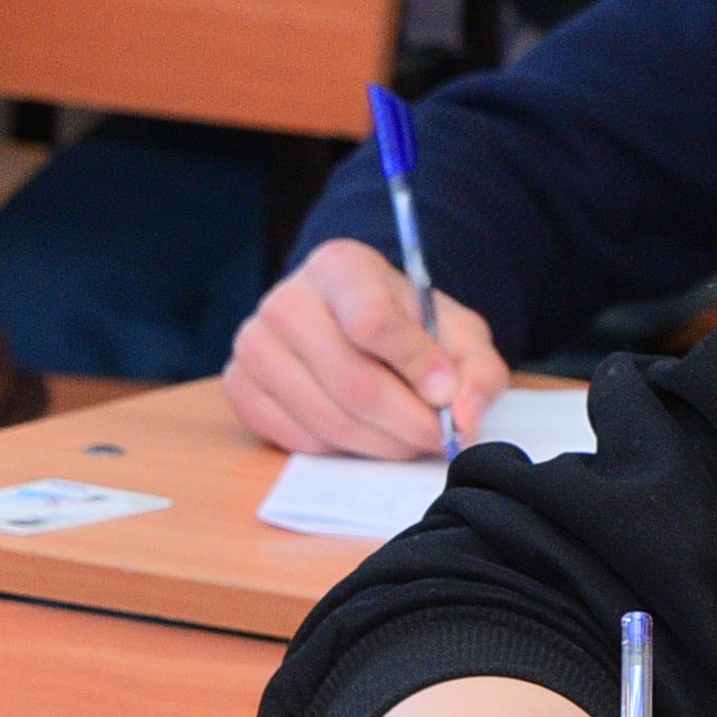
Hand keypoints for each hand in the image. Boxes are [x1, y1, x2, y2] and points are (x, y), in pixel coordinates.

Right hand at [226, 237, 513, 455]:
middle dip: (407, 422)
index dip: (417, 366)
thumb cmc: (410, 326)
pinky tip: (366, 434)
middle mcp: (286, 300)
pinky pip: (296, 438)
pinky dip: (342, 449)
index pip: (374, 322)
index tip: (447, 393)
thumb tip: (466, 416)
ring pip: (326, 418)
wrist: (356, 322)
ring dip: (381, 443)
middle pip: (352, 381)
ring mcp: (254, 344)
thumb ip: (477, 369)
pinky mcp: (239, 385)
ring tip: (410, 438)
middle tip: (439, 438)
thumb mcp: (459, 332)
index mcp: (341, 266)